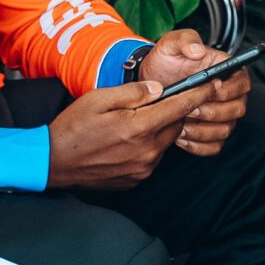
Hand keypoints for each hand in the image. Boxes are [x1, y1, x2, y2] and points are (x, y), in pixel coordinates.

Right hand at [45, 78, 212, 189]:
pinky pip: (152, 158)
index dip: (199, 94)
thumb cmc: (72, 128)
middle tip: (155, 103)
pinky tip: (126, 142)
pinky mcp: (136, 179)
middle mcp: (147, 151)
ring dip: (158, 130)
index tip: (213, 85)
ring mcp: (142, 168)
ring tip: (132, 123)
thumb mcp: (99, 98)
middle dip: (172, 112)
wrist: (51, 162)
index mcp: (139, 127)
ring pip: (164, 142)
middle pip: (175, 126)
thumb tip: (159, 89)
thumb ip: (134, 93)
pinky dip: (147, 147)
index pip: (180, 107)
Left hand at [138, 29, 253, 157]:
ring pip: (225, 130)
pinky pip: (214, 146)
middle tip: (190, 109)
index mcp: (227, 71)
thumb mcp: (171, 44)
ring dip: (203, 131)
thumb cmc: (165, 62)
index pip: (243, 83)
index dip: (229, 90)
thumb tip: (198, 50)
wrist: (150, 82)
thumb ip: (185, 40)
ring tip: (181, 125)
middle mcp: (229, 95)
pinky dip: (199, 146)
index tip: (209, 90)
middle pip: (237, 109)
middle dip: (213, 112)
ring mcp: (221, 116)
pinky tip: (180, 138)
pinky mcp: (209, 132)